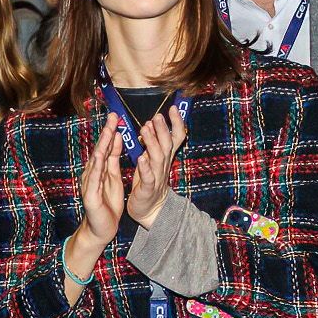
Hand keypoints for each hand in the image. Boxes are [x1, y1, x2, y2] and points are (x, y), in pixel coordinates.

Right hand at [76, 113, 128, 246]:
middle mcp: (93, 173)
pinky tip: (100, 157)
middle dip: (107, 132)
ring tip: (108, 132)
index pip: (106, 147)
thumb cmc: (107, 204)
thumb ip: (113, 159)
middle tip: (113, 116)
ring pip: (96, 161)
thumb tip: (117, 139)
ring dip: (102, 146)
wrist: (101, 228)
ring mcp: (90, 184)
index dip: (111, 131)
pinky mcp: (91, 196)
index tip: (117, 116)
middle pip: (100, 149)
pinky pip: (94, 180)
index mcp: (100, 169)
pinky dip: (97, 167)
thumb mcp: (113, 178)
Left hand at [124, 96, 185, 228]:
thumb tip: (151, 123)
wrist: (150, 209)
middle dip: (163, 129)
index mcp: (166, 157)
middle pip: (167, 145)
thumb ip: (154, 143)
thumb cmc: (149, 181)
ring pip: (158, 158)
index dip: (176, 123)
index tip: (172, 108)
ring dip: (153, 143)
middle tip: (157, 116)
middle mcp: (164, 165)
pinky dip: (145, 168)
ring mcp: (157, 176)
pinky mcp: (148, 188)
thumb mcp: (153, 160)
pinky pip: (148, 177)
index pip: (176, 137)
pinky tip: (141, 158)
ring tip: (146, 129)